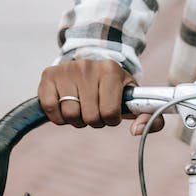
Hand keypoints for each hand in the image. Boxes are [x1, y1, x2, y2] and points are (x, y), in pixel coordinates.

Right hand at [37, 60, 163, 133]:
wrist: (88, 64)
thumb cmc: (112, 87)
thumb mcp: (132, 97)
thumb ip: (147, 116)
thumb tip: (137, 131)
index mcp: (111, 71)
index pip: (110, 112)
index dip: (110, 119)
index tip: (110, 112)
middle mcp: (88, 67)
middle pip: (90, 117)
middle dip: (93, 120)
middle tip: (94, 110)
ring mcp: (67, 70)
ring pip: (69, 114)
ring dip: (75, 119)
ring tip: (80, 107)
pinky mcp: (48, 75)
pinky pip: (50, 108)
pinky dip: (57, 116)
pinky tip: (64, 106)